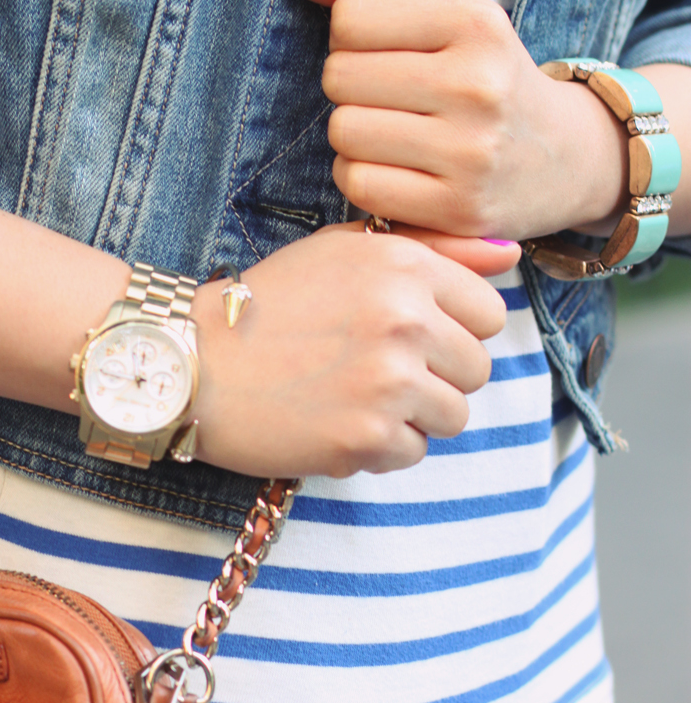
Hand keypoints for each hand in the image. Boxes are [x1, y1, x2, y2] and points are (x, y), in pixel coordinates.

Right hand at [192, 223, 511, 477]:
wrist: (193, 364)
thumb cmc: (266, 306)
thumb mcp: (344, 252)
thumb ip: (433, 249)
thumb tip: (509, 255)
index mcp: (403, 267)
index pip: (487, 313)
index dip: (451, 330)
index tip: (405, 336)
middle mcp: (405, 321)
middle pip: (476, 369)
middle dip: (436, 376)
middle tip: (376, 373)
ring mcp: (388, 383)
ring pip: (454, 416)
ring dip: (413, 416)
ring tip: (357, 399)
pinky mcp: (366, 438)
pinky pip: (412, 452)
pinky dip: (380, 448)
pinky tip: (335, 423)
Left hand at [289, 0, 628, 240]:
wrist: (563, 158)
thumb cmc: (483, 79)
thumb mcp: (447, 17)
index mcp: (475, 23)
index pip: (350, 17)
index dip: (351, 37)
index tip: (384, 53)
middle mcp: (477, 84)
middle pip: (339, 76)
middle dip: (349, 88)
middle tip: (386, 99)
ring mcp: (470, 152)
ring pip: (344, 132)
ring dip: (353, 137)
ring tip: (391, 136)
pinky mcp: (457, 208)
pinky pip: (360, 184)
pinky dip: (363, 178)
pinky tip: (394, 171)